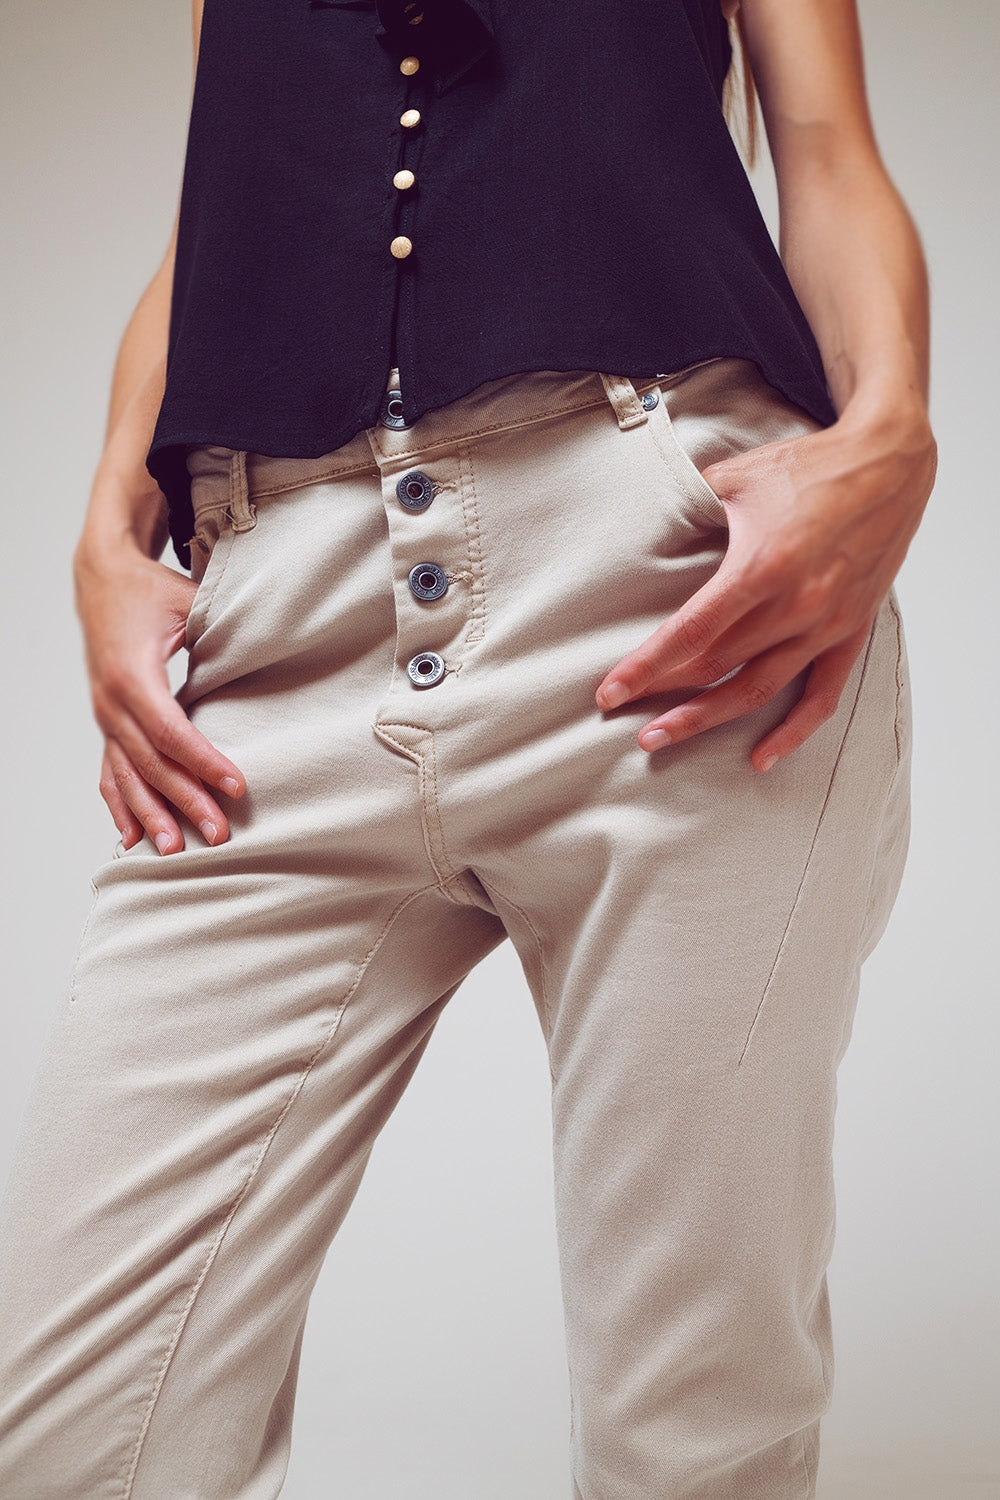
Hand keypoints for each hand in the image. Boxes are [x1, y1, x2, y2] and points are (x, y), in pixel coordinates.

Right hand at [75, 537, 245, 852]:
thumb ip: (221, 627)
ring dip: (152, 814)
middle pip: (152, 764)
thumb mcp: (187, 600)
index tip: (238, 787)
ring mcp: (105, 716)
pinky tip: (131, 835)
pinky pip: (110, 771)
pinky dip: (120, 804)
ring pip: (128, 776)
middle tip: (219, 833)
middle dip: (186, 801)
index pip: (171, 731)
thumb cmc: (148, 589)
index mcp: (132, 675)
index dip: (205, 762)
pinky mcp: (106, 721)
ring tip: (176, 849)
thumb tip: (271, 643)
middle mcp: (112, 702)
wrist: (101, 577)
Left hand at [596, 397, 935, 768]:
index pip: (689, 633)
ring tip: (662, 738)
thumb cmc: (810, 467)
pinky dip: (793, 731)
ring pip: (758, 690)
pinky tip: (761, 758)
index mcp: (761, 566)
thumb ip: (688, 505)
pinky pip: (822, 694)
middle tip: (624, 718)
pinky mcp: (851, 632)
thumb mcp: (737, 476)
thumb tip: (641, 521)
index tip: (610, 693)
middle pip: (715, 667)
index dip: (645, 667)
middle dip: (663, 696)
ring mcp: (826, 624)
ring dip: (707, 719)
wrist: (891, 462)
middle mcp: (796, 604)